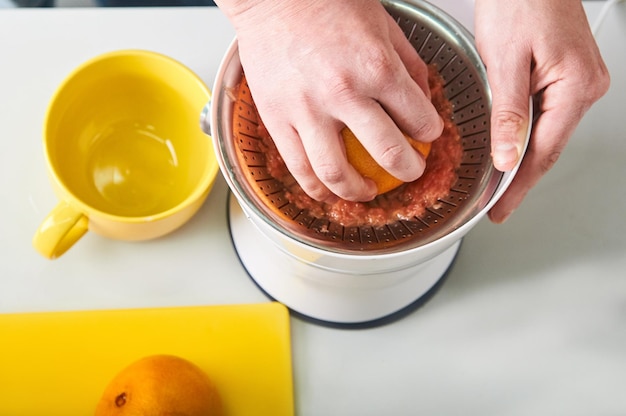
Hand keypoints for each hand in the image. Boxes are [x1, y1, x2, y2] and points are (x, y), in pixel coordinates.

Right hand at [215, 0, 442, 202]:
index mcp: (377, 66)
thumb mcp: (384, 25)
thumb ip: (408, 65)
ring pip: (337, 174)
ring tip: (367, 191)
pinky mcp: (277, 119)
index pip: (420, 119)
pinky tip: (328, 192)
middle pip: (388, 154)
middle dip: (409, 170)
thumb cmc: (326, 3)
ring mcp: (307, 110)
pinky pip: (299, 167)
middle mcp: (344, 93)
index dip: (430, 134)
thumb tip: (423, 99)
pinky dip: (317, 189)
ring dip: (359, 192)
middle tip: (410, 170)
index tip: (427, 136)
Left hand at [474, 0, 609, 222]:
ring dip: (523, 156)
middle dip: (520, 177)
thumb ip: (508, 113)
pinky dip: (528, 133)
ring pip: (548, 132)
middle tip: (496, 203)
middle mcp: (585, 86)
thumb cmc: (520, 1)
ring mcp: (579, 80)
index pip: (543, 152)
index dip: (519, 186)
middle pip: (548, 146)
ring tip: (499, 183)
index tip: (501, 209)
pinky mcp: (567, 73)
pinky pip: (547, 114)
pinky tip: (513, 146)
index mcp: (575, 87)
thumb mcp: (505, 61)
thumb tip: (508, 157)